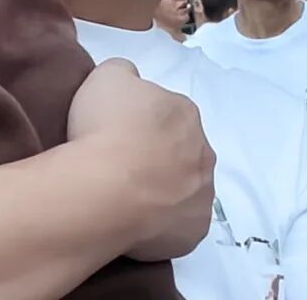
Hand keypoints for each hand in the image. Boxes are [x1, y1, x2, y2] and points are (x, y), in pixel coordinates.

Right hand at [68, 59, 214, 261]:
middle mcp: (204, 152)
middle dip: (160, 154)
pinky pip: (179, 224)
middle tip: (124, 162)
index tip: (119, 131)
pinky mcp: (194, 233)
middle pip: (182, 150)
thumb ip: (126, 73)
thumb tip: (132, 84)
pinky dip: (163, 221)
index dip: (142, 121)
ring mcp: (202, 196)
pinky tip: (137, 218)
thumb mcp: (106, 76)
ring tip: (128, 194)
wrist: (102, 190)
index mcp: (185, 112)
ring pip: (185, 188)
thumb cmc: (105, 128)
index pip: (168, 112)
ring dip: (165, 188)